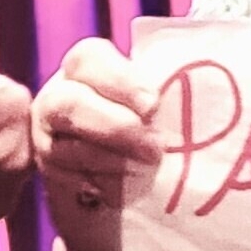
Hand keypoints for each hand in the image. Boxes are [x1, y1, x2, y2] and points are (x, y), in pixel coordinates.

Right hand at [30, 38, 160, 250]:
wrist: (130, 187)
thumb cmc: (154, 130)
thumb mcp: (158, 104)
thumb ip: (165, 92)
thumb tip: (202, 91)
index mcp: (87, 68)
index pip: (90, 59)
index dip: (120, 81)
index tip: (153, 105)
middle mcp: (59, 97)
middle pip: (68, 103)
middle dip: (114, 126)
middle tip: (156, 147)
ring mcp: (48, 137)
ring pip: (63, 146)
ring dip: (111, 160)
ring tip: (147, 170)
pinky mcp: (52, 174)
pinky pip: (67, 180)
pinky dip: (100, 185)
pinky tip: (124, 192)